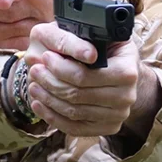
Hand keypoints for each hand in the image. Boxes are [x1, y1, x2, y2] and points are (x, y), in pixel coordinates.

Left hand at [23, 22, 159, 137]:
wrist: (121, 69)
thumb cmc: (104, 48)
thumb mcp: (91, 33)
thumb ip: (70, 39)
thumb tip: (58, 55)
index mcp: (127, 71)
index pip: (84, 76)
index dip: (60, 68)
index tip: (45, 57)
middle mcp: (127, 96)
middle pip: (77, 95)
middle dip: (50, 82)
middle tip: (34, 71)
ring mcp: (119, 114)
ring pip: (74, 112)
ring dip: (48, 100)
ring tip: (34, 86)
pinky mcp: (108, 127)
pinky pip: (76, 128)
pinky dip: (53, 117)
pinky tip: (39, 105)